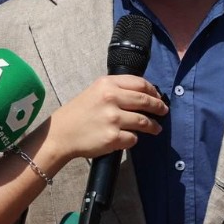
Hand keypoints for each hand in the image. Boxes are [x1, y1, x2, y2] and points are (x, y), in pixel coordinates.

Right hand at [38, 75, 165, 164]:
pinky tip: (130, 138)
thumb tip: (143, 94)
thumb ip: (116, 89)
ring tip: (156, 128)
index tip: (158, 96)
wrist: (60, 134)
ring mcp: (113, 119)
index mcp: (107, 84)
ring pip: (144, 121)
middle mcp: (111, 99)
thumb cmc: (78, 113)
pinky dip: (134, 139)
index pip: (140, 84)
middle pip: (145, 101)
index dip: (153, 91)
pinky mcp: (113, 137)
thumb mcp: (95, 91)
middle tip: (164, 111)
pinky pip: (133, 138)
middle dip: (159, 107)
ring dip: (153, 126)